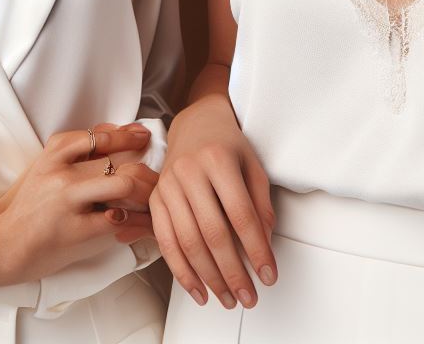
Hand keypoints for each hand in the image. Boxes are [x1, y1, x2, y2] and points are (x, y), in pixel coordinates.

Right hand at [0, 124, 154, 286]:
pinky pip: (119, 220)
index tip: (142, 135)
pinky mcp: (76, 230)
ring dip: (145, 191)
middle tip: (156, 174)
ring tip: (152, 197)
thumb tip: (113, 130)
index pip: (100, 135)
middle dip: (144, 167)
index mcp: (54, 152)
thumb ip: (76, 149)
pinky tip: (144, 222)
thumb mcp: (45, 167)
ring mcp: (69, 201)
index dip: (127, 135)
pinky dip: (137, 221)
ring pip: (124, 184)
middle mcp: (62, 172)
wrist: (2, 244)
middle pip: (118, 159)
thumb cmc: (27, 207)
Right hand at [149, 93, 276, 311]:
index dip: (256, 249)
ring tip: (227, 298)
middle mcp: (189, 171)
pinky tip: (198, 289)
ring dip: (209, 278)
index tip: (269, 275)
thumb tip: (264, 245)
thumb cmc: (228, 146)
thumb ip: (260, 204)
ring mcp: (168, 185)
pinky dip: (182, 271)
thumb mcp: (253, 166)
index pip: (241, 214)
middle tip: (248, 297)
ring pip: (188, 242)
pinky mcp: (155, 198)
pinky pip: (165, 241)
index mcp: (218, 159)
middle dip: (233, 272)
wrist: (196, 124)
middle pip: (213, 233)